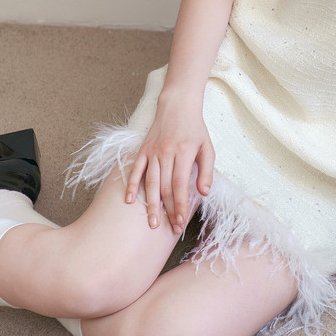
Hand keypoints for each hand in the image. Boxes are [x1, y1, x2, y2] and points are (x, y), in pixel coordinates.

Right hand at [125, 99, 214, 234]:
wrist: (177, 106)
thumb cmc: (195, 129)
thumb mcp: (207, 148)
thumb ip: (207, 171)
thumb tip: (204, 193)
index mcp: (184, 153)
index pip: (181, 185)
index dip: (181, 205)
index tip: (181, 222)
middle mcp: (166, 153)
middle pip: (165, 188)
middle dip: (168, 210)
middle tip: (170, 229)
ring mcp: (152, 152)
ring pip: (150, 182)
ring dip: (150, 204)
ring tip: (152, 223)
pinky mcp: (142, 150)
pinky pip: (135, 170)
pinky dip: (130, 185)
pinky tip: (128, 201)